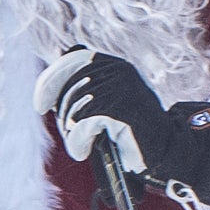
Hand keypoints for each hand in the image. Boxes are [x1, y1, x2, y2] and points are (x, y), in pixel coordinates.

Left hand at [36, 48, 209, 209]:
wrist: (167, 152)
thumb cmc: (133, 132)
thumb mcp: (110, 102)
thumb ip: (89, 83)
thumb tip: (59, 57)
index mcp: (117, 66)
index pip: (75, 58)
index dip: (52, 79)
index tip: (41, 104)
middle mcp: (120, 72)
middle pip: (70, 84)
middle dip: (63, 112)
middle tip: (70, 134)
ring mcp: (122, 89)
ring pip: (74, 106)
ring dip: (71, 131)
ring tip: (81, 145)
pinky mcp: (121, 110)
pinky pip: (82, 123)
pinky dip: (77, 141)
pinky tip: (83, 150)